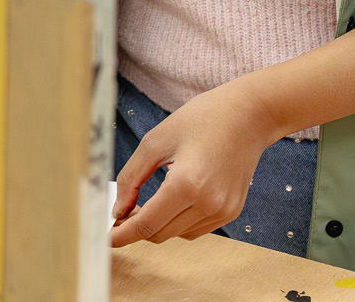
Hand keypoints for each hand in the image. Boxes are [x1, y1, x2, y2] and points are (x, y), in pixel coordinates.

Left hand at [111, 80, 282, 246]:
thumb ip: (130, 178)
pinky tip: (171, 201)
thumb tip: (118, 210)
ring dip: (158, 224)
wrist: (248, 115)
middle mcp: (208, 204)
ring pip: (177, 234)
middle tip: (122, 211)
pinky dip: (178, 222)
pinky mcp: (231, 212)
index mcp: (186, 185)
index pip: (146, 225)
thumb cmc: (200, 120)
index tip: (106, 238)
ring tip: (146, 201)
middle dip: (137, 227)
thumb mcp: (155, 141)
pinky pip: (195, 229)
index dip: (122, 234)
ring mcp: (223, 211)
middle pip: (160, 234)